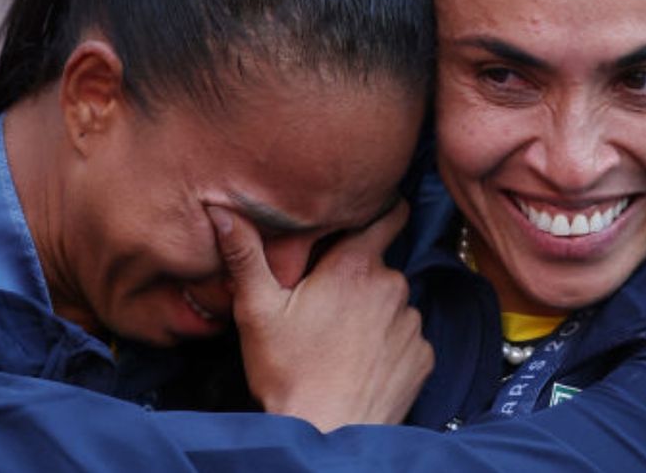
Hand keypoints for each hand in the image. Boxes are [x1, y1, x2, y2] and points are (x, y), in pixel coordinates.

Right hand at [210, 202, 433, 430]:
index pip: (388, 215)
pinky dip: (388, 343)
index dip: (378, 210)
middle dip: (357, 275)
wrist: (328, 435)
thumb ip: (245, 255)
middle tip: (323, 300)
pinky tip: (359, 361)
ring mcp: (411, 324)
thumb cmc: (288, 373)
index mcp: (355, 266)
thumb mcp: (257, 310)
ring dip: (373, 311)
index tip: (364, 215)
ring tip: (338, 338)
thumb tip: (222, 212)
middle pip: (379, 264)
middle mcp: (393, 286)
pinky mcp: (423, 357)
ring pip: (392, 302)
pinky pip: (406, 337)